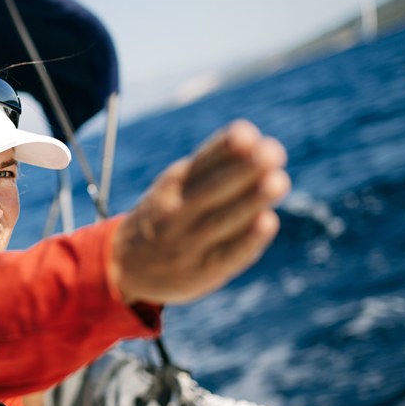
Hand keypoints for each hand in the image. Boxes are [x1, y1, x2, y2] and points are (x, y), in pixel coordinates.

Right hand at [111, 120, 290, 304]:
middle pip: (213, 190)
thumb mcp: (175, 186)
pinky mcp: (201, 272)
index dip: (224, 148)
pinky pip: (226, 255)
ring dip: (251, 201)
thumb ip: (212, 167)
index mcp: (173, 185)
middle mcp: (177, 213)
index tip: (247, 133)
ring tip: (279, 181)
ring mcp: (188, 244)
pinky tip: (267, 222)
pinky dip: (247, 240)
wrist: (125, 266)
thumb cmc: (165, 216)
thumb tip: (259, 143)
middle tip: (273, 152)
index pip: (201, 164)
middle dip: (243, 171)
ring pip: (222, 220)